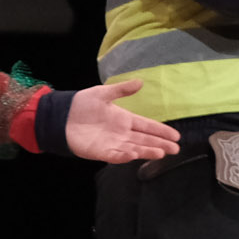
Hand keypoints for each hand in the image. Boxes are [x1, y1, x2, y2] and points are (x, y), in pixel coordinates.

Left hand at [62, 80, 182, 163]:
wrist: (61, 116)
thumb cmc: (82, 104)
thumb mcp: (103, 94)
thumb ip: (122, 90)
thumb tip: (141, 82)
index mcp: (125, 119)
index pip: (148, 126)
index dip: (161, 131)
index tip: (176, 136)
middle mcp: (122, 133)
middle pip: (145, 139)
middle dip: (160, 144)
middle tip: (175, 149)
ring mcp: (112, 143)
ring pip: (133, 148)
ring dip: (146, 151)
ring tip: (161, 153)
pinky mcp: (100, 152)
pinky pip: (114, 155)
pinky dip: (123, 156)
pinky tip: (133, 155)